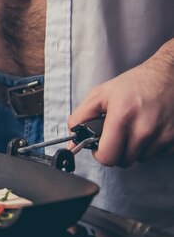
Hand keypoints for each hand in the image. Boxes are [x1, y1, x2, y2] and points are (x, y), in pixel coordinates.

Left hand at [67, 47, 173, 167]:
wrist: (169, 76)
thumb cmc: (136, 84)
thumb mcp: (101, 94)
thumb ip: (81, 116)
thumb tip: (73, 139)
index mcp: (122, 116)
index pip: (107, 156)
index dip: (100, 154)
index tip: (100, 147)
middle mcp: (144, 128)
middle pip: (123, 161)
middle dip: (117, 151)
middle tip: (117, 135)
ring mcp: (162, 135)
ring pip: (141, 159)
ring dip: (135, 149)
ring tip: (135, 129)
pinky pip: (157, 155)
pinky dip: (151, 146)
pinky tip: (149, 130)